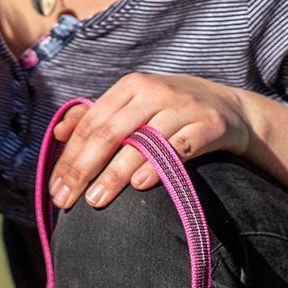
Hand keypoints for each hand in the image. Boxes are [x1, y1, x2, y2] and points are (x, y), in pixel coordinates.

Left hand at [46, 73, 252, 209]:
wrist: (231, 108)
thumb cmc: (171, 111)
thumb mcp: (135, 105)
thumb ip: (97, 117)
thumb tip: (57, 134)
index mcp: (131, 86)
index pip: (91, 122)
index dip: (69, 157)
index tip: (55, 188)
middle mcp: (155, 92)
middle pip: (110, 132)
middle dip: (83, 169)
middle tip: (66, 200)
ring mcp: (184, 107)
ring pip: (143, 141)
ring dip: (115, 174)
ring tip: (95, 200)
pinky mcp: (209, 125)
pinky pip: (180, 147)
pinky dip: (159, 165)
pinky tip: (140, 184)